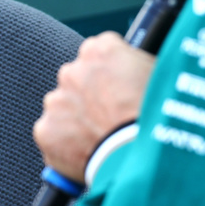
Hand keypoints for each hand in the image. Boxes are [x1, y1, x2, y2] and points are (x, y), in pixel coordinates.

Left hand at [33, 32, 155, 182]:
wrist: (140, 155)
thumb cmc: (157, 117)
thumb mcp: (158, 77)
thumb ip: (136, 67)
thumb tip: (135, 73)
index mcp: (100, 50)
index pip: (98, 56)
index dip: (110, 77)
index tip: (117, 93)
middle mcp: (72, 70)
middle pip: (77, 80)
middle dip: (88, 97)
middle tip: (108, 118)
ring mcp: (56, 101)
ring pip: (62, 108)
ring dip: (75, 120)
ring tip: (100, 139)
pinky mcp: (46, 130)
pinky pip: (53, 136)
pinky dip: (65, 145)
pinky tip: (86, 154)